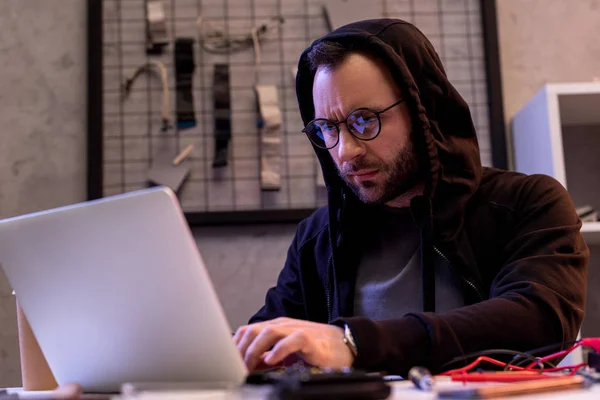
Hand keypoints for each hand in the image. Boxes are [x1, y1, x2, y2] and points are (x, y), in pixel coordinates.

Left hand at [233, 317, 354, 370]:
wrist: (343, 345)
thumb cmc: (315, 348)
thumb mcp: (286, 353)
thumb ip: (267, 355)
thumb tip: (247, 366)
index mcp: (275, 327)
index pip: (247, 331)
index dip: (234, 345)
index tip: (225, 361)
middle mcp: (283, 325)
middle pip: (253, 330)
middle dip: (241, 349)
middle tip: (235, 367)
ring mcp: (295, 330)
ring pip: (268, 332)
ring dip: (255, 349)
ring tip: (248, 365)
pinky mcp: (309, 338)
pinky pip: (291, 340)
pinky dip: (278, 350)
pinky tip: (271, 360)